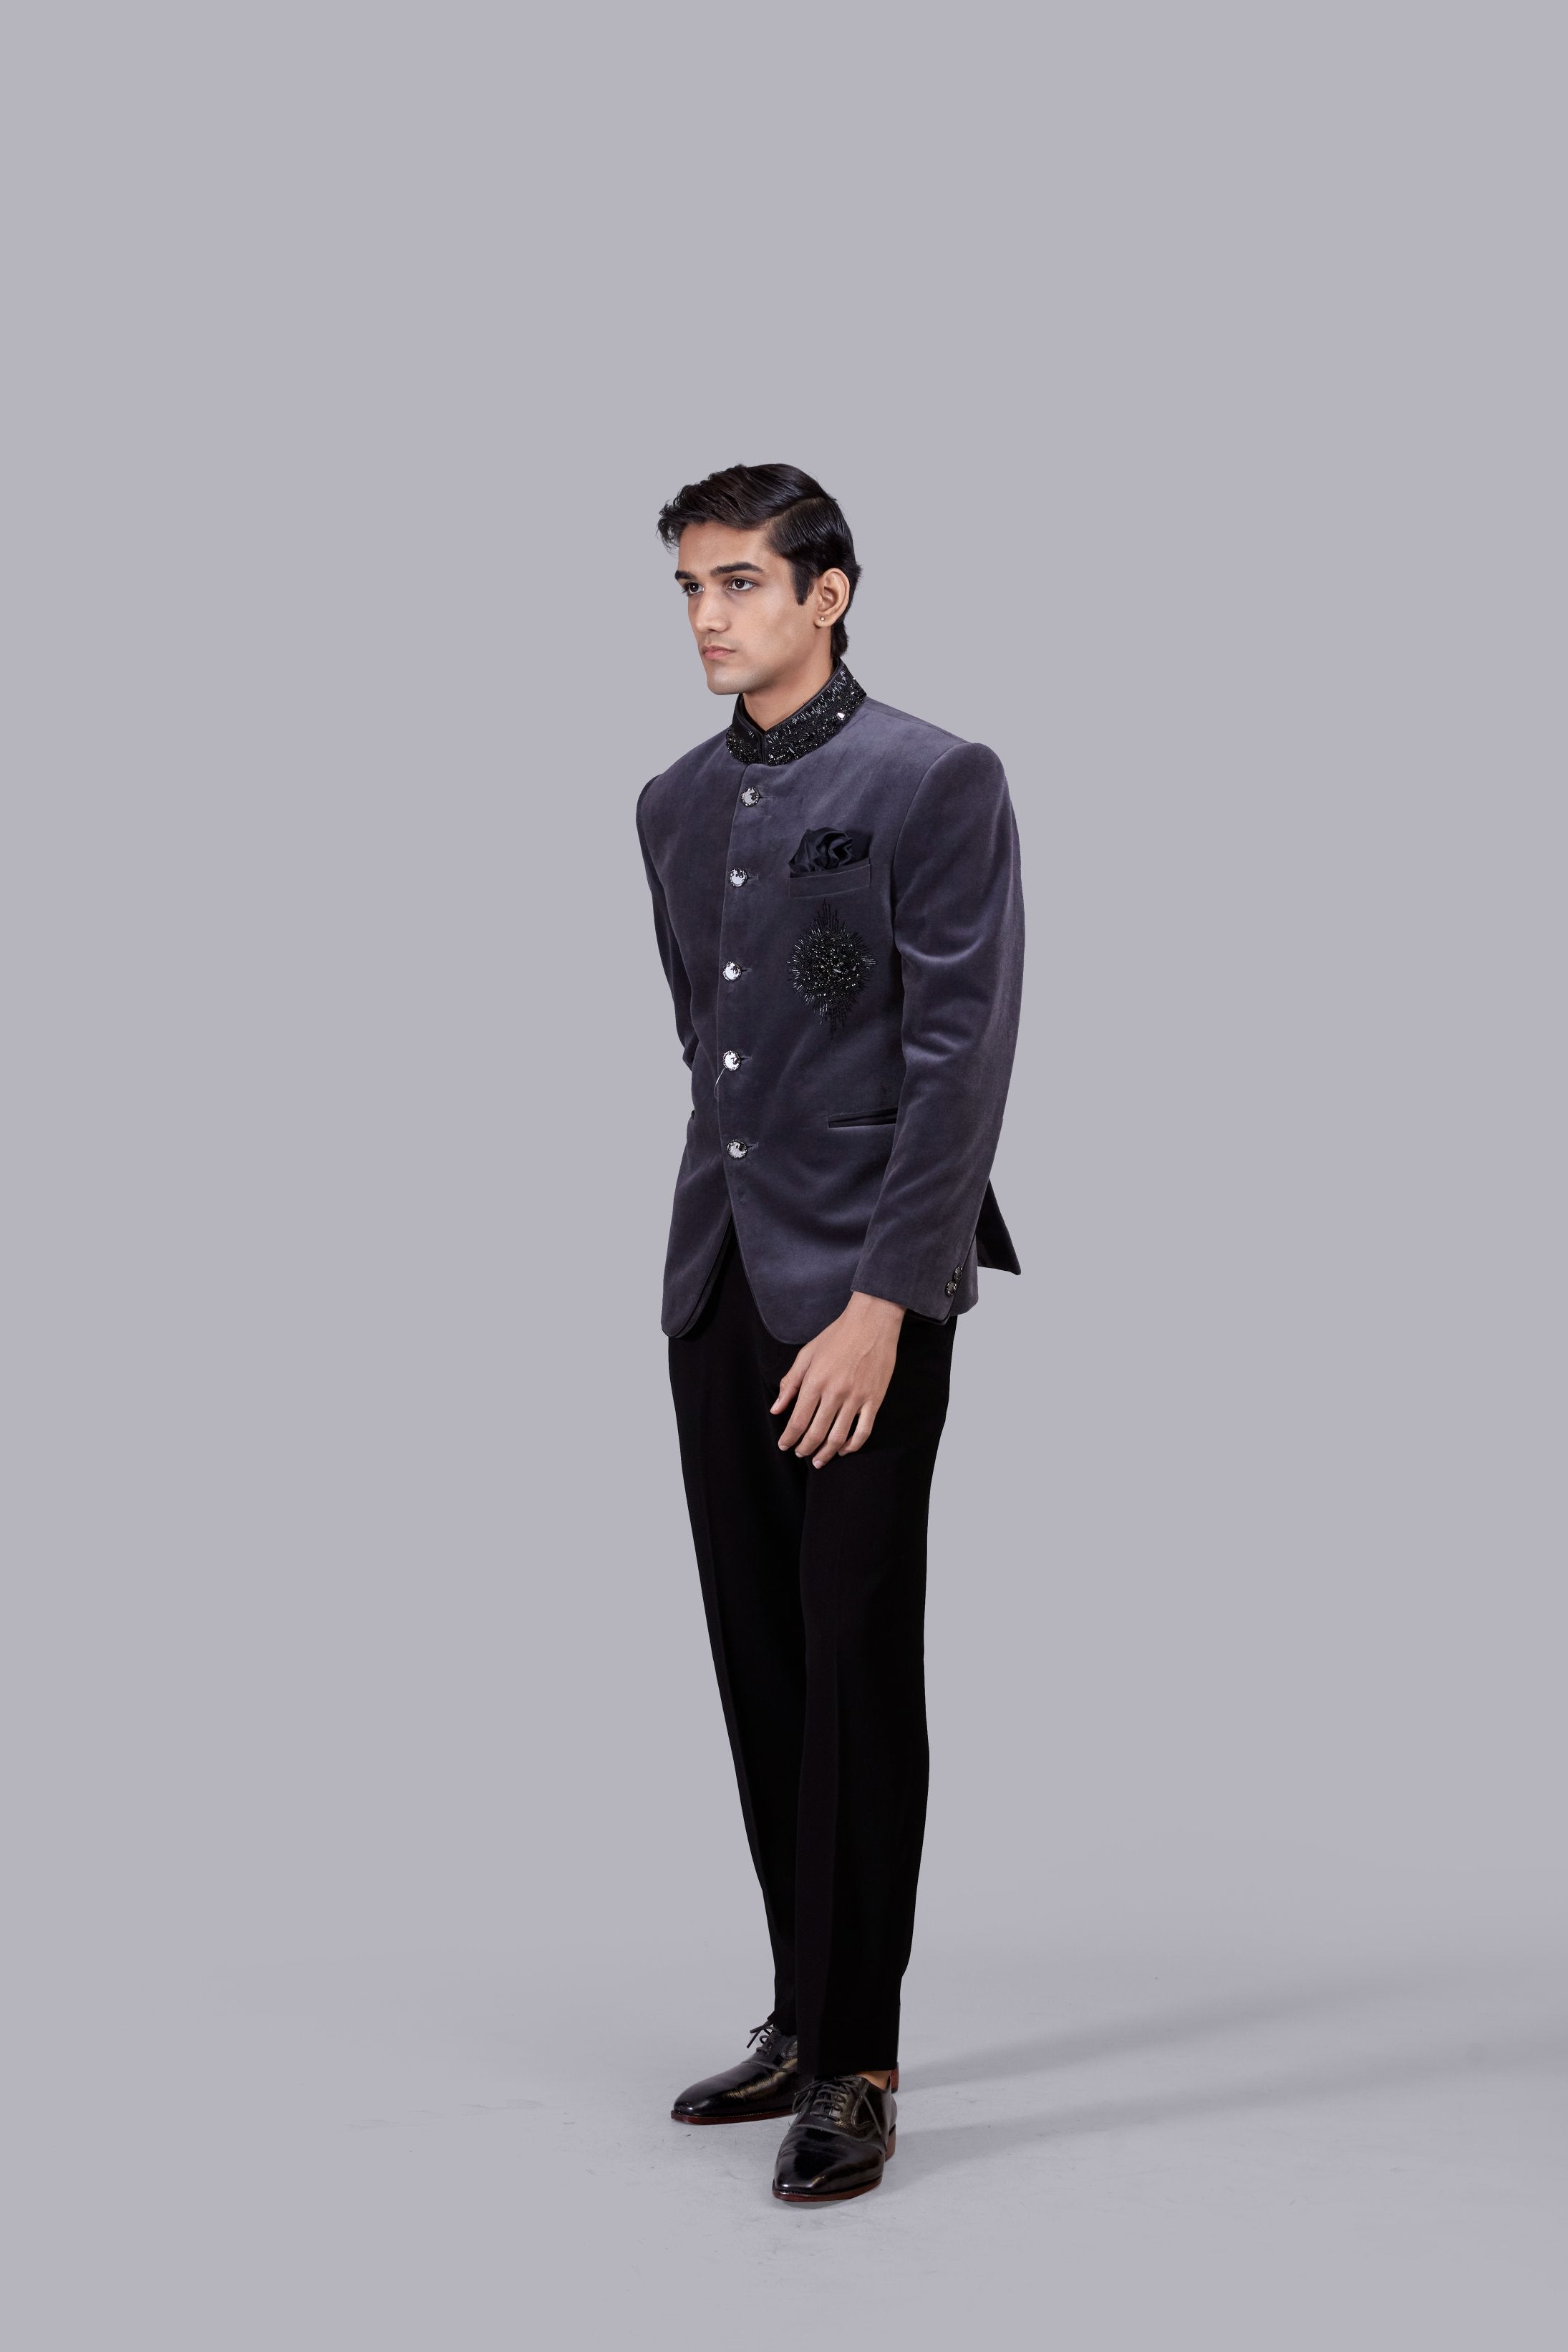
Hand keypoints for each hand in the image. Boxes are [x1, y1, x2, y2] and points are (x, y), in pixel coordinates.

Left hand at [771, 1291, 906, 1465]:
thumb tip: (777, 1408)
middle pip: (816, 1433)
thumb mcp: (807, 1354)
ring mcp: (857, 1398)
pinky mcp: (874, 1399)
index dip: (789, 1438)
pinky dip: (852, 1445)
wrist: (872, 1323)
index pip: (798, 1420)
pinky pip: (863, 1431)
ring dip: (826, 1453)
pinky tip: (843, 1449)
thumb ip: (790, 1383)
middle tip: (800, 1454)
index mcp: (815, 1381)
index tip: (784, 1446)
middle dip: (805, 1448)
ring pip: (838, 1437)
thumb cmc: (837, 1336)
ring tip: (819, 1460)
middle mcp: (835, 1393)